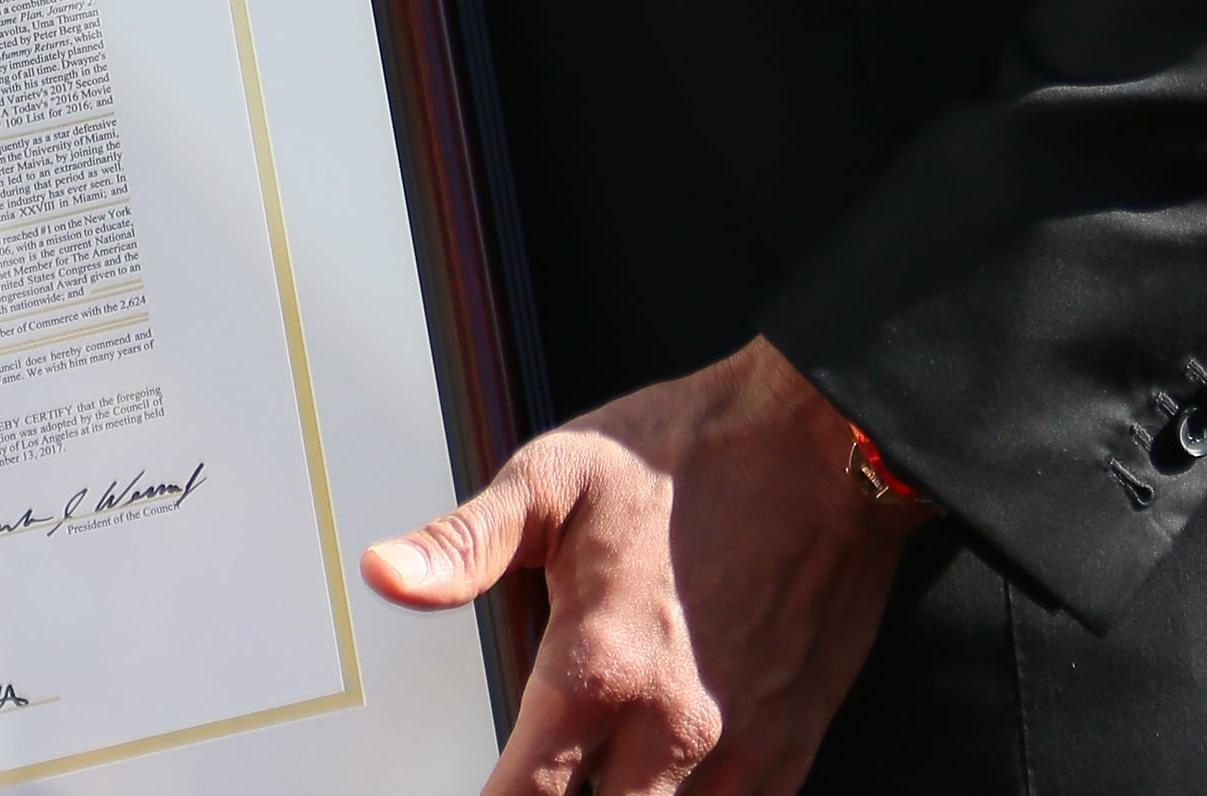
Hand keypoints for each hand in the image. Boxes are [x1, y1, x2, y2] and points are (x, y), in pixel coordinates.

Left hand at [361, 335, 935, 795]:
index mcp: (600, 667)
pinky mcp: (787, 749)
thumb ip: (466, 543)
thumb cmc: (688, 453)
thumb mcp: (557, 475)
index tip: (476, 794)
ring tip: (593, 779)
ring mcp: (737, 751)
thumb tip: (385, 575)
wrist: (820, 445)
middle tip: (537, 784)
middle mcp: (668, 730)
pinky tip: (652, 781)